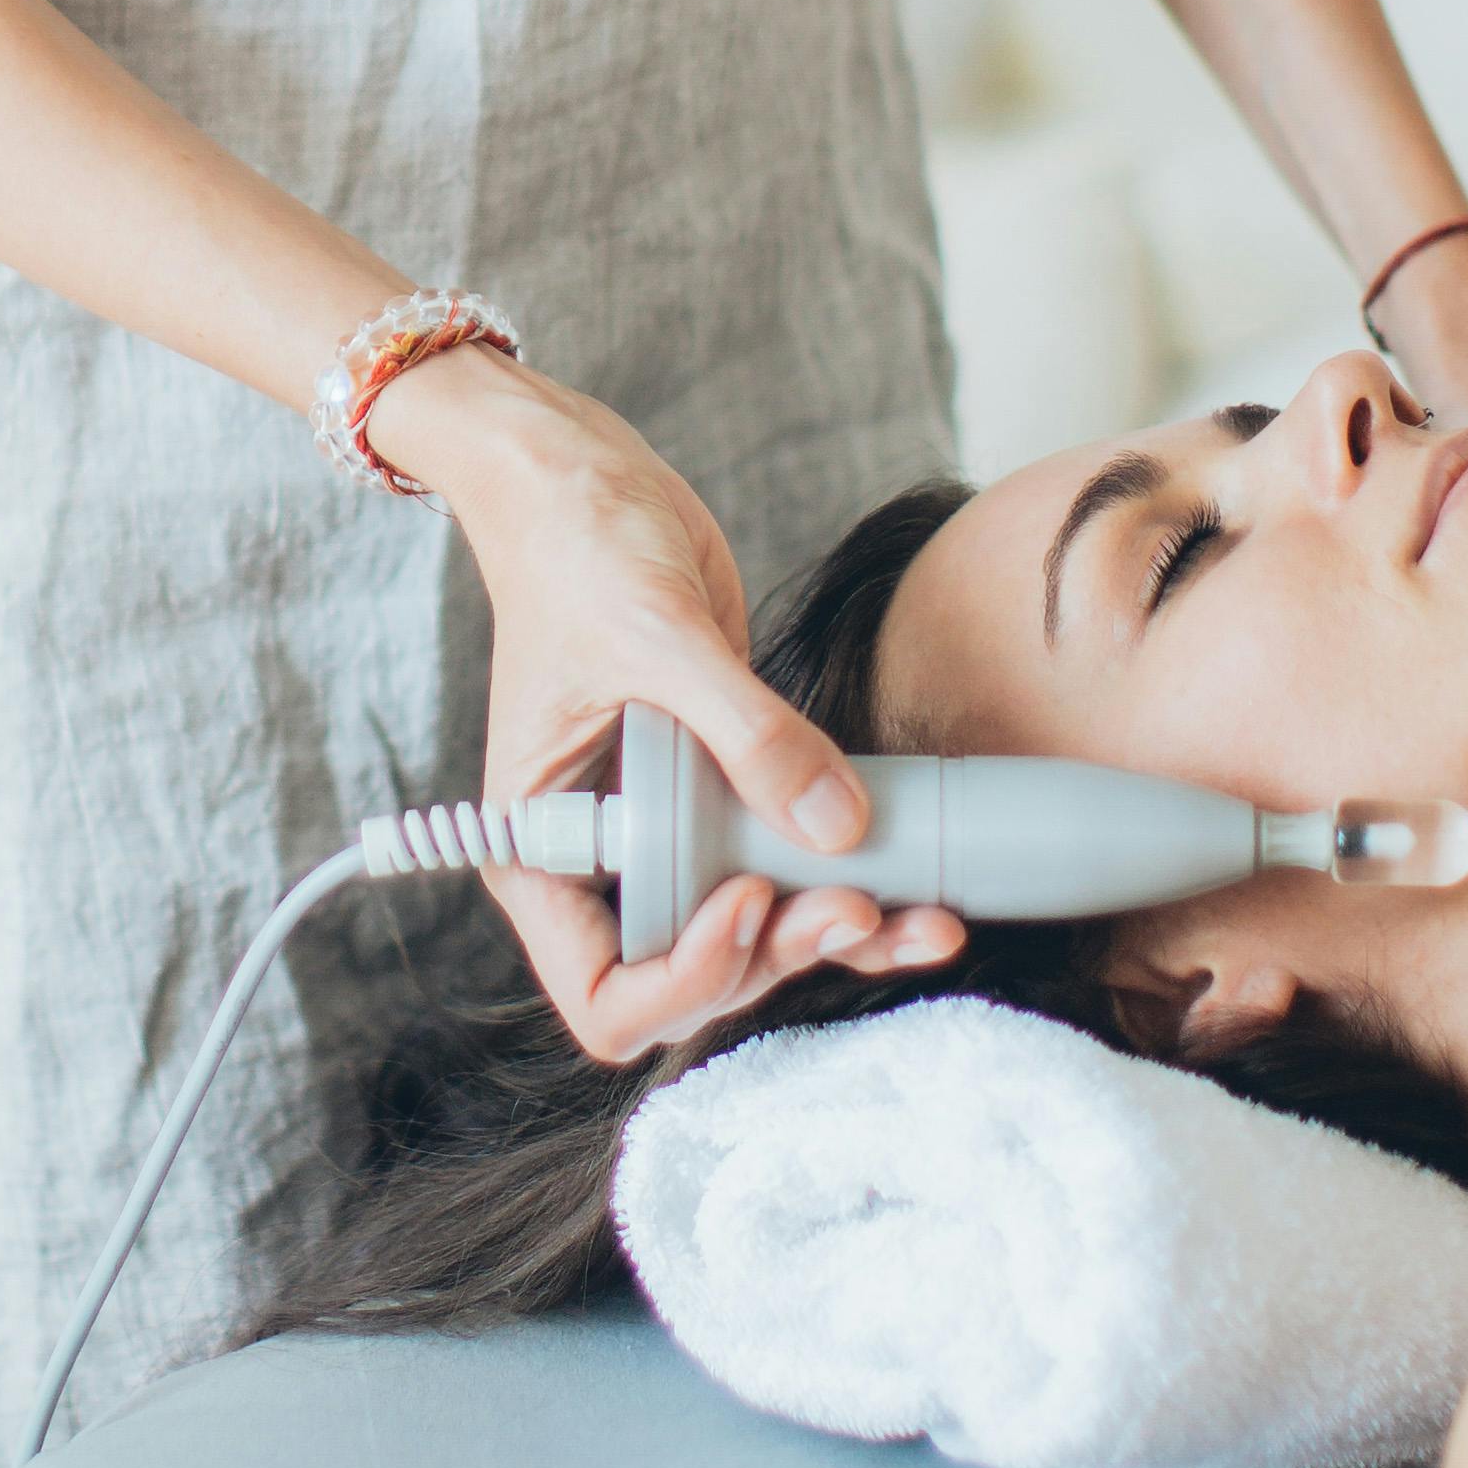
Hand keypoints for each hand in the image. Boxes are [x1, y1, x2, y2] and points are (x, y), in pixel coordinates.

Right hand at [373, 350, 968, 1063]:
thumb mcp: (657, 639)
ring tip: (920, 917)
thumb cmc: (573, 548)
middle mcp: (608, 860)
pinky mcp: (731, 786)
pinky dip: (855, 881)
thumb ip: (750, 737)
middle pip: (699, 975)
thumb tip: (841, 830)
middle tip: (858, 904)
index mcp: (547, 849)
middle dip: (784, 956)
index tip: (745, 902)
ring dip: (839, 936)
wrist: (583, 475)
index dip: (684, 976)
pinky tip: (921, 881)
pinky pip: (795, 864)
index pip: (606, 992)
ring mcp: (674, 828)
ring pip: (760, 933)